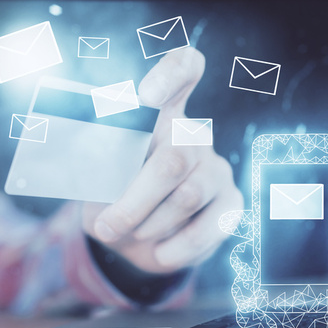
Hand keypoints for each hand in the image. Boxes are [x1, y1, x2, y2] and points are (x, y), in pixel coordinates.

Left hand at [83, 47, 242, 274]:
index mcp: (158, 115)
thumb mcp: (95, 185)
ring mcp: (216, 168)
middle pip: (174, 158)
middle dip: (135, 201)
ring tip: (133, 235)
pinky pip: (210, 226)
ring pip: (188, 195)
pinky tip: (160, 253)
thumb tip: (98, 173)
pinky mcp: (231, 202)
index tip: (147, 94)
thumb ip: (99, 172)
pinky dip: (178, 247)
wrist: (134, 244)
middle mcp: (193, 136)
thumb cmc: (112, 201)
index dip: (171, 75)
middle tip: (106, 228)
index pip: (180, 73)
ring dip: (151, 224)